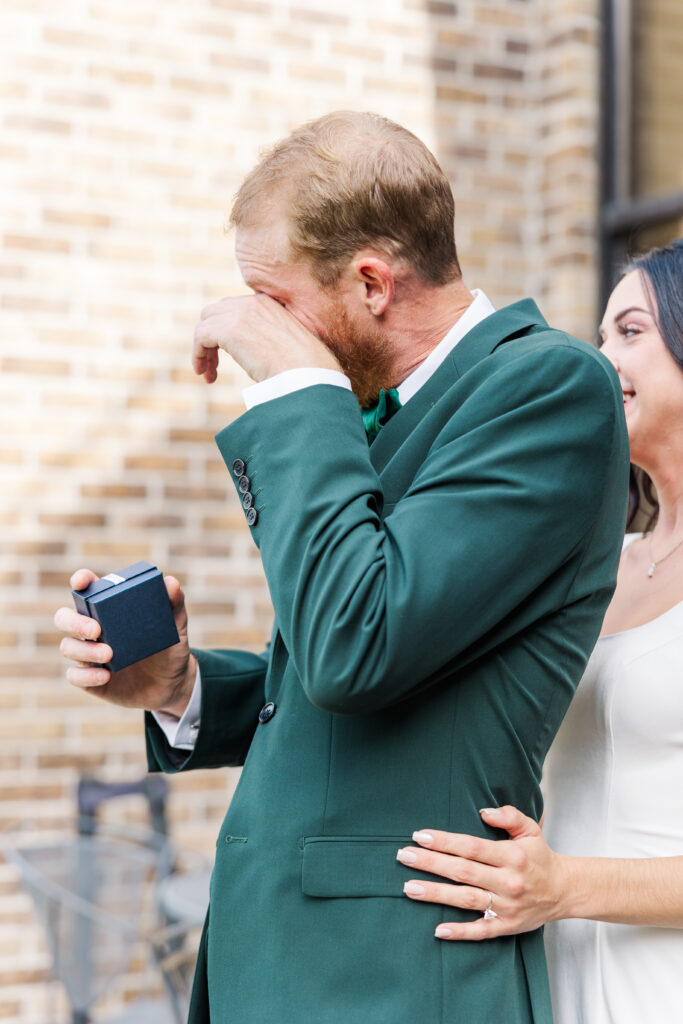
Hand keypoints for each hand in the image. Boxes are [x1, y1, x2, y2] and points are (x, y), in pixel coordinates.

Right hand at [54, 569, 195, 716]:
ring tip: (109, 654)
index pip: (86, 589)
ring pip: (67, 647)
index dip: (80, 582)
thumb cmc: (170, 648)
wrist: (173, 684)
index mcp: (109, 609)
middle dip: (74, 621)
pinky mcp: (89, 678)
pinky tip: (106, 675)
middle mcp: (93, 628)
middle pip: (64, 617)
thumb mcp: (176, 626)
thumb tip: (171, 582)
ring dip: (84, 649)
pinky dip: (86, 675)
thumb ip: (174, 604)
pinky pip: (74, 676)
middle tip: (96, 628)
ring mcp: (89, 654)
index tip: (81, 582)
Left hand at [192, 293, 340, 382]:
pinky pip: (200, 337)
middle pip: (215, 312)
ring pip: (205, 325)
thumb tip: (256, 355)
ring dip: (203, 349)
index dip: (226, 330)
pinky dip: (198, 355)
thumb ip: (268, 339)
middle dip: (211, 337)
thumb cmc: (305, 368)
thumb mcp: (287, 344)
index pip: (234, 308)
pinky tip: (205, 374)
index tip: (230, 353)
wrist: (309, 373)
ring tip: (208, 373)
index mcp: (268, 303)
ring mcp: (240, 314)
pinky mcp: (229, 330)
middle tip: (215, 364)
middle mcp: (252, 303)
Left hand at [397, 806, 567, 939]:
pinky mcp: (507, 926)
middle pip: (463, 872)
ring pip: (466, 900)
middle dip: (431, 864)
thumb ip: (509, 816)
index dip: (444, 841)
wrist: (564, 890)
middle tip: (404, 856)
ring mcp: (507, 906)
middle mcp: (508, 881)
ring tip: (408, 888)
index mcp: (511, 855)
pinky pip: (481, 931)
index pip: (471, 847)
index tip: (420, 836)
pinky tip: (438, 930)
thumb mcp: (530, 829)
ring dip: (435, 894)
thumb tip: (483, 811)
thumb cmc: (539, 856)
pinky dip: (461, 932)